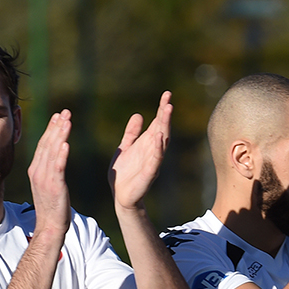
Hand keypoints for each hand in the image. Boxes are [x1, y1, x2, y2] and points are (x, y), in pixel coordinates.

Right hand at [27, 109, 72, 233]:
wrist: (50, 226)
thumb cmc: (53, 207)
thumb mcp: (49, 184)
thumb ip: (50, 170)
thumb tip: (55, 158)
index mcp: (37, 169)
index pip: (44, 144)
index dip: (51, 129)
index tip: (59, 115)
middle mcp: (38, 171)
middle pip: (47, 144)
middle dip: (56, 127)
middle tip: (65, 112)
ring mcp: (45, 178)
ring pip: (52, 152)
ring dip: (59, 135)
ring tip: (67, 121)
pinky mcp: (54, 187)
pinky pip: (57, 168)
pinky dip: (61, 155)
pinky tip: (66, 144)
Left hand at [109, 91, 171, 210]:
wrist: (120, 195)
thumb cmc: (124, 173)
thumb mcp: (125, 147)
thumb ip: (132, 133)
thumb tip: (139, 115)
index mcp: (147, 144)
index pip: (157, 123)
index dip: (162, 109)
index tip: (167, 94)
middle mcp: (153, 151)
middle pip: (162, 130)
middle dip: (165, 116)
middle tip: (168, 101)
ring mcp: (152, 162)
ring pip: (161, 143)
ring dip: (164, 128)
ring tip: (166, 113)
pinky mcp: (148, 174)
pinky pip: (155, 161)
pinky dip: (158, 150)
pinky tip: (159, 139)